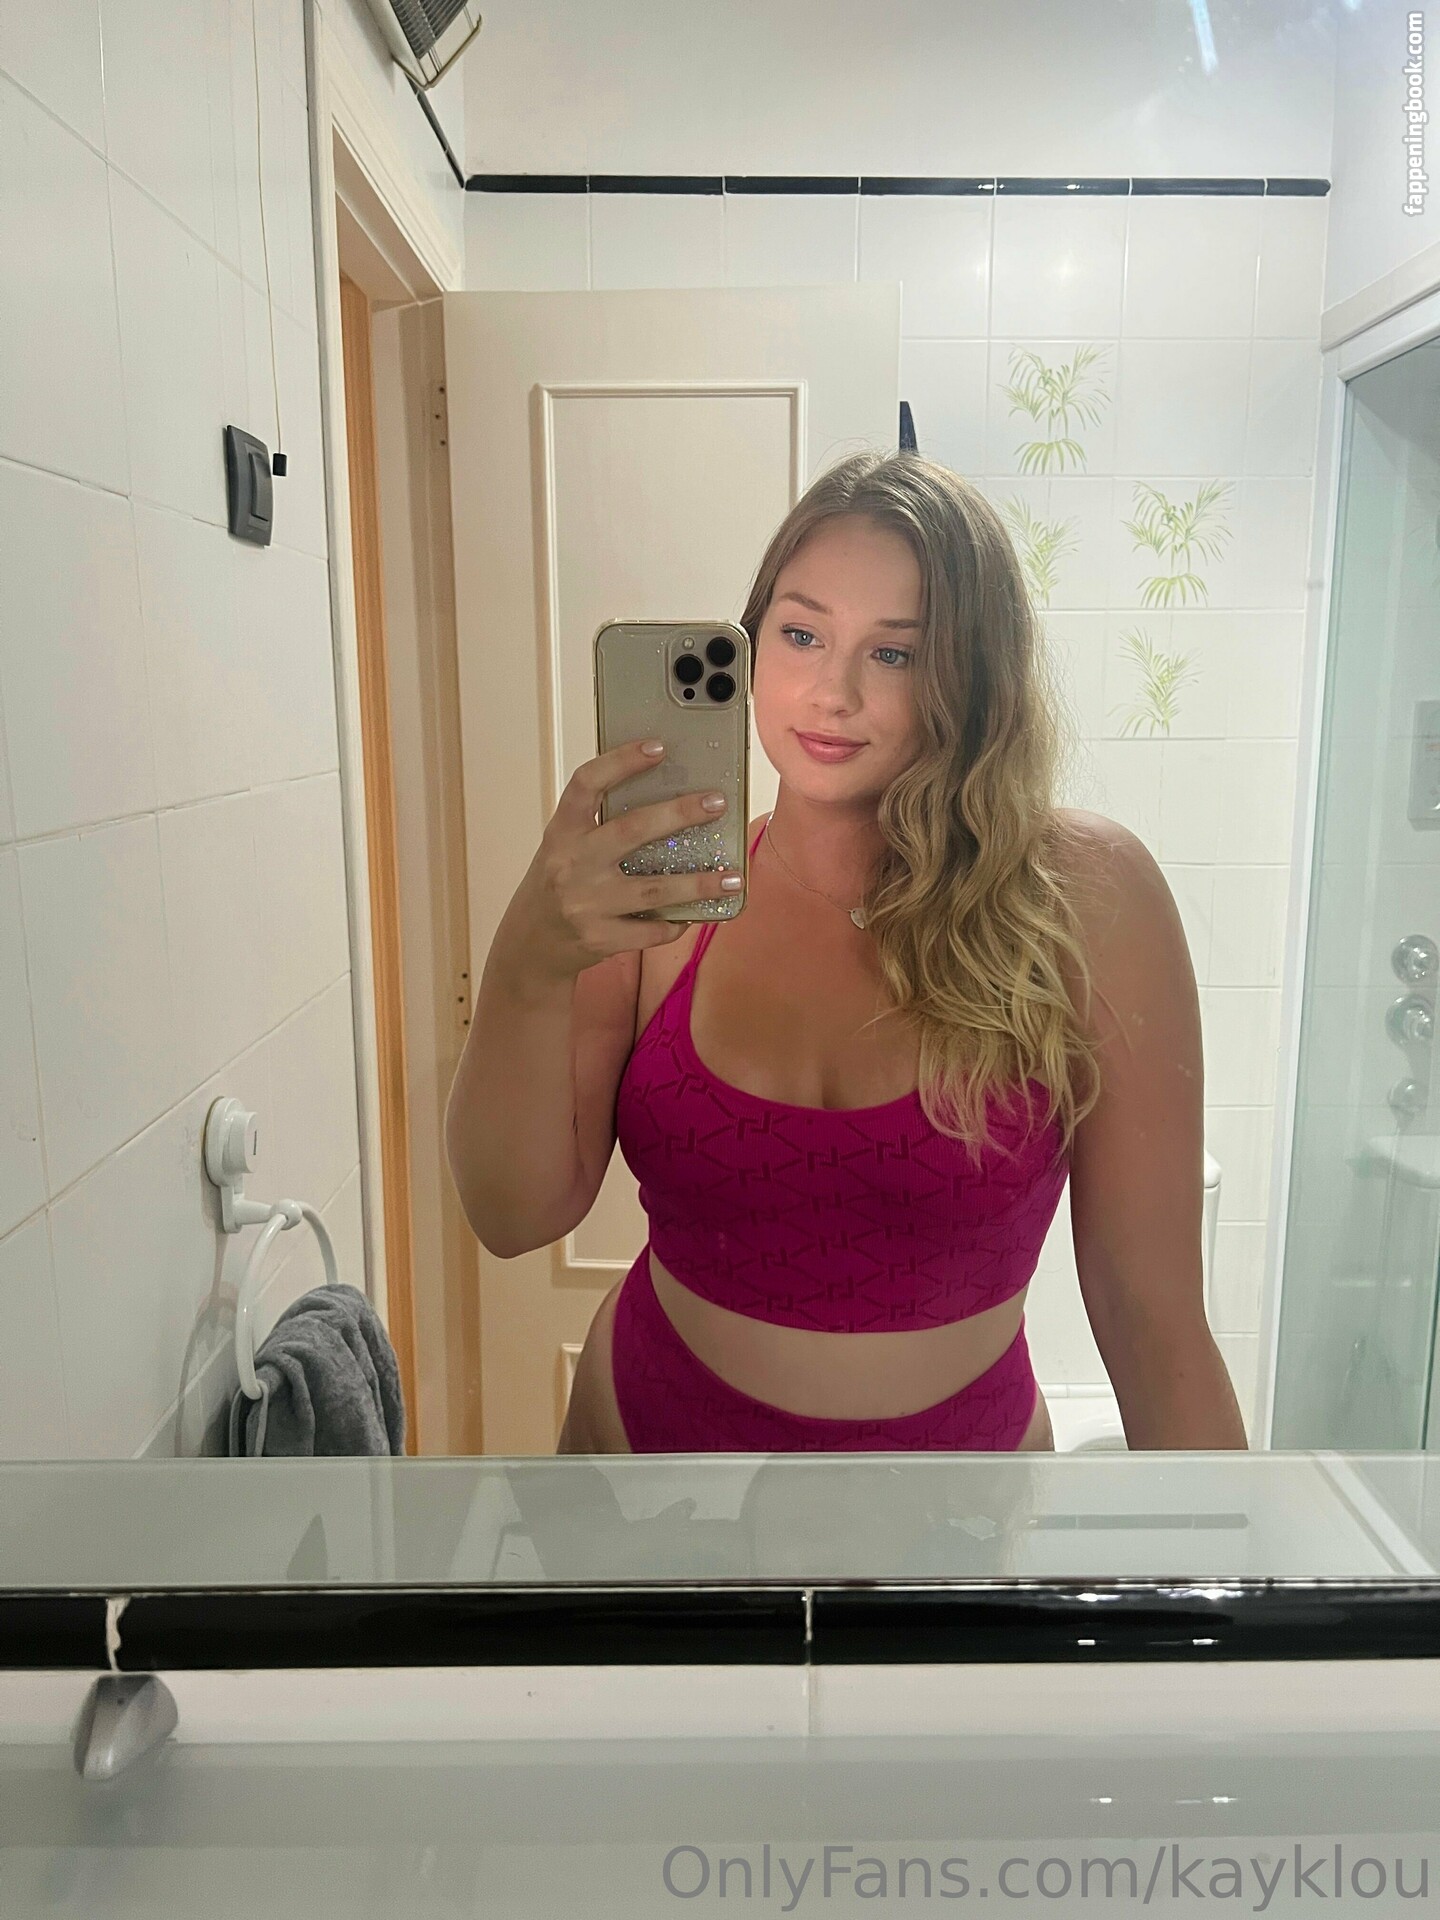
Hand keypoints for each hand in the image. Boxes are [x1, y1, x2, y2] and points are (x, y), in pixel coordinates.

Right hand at [500, 738, 740, 982]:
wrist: (531, 944)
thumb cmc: (559, 883)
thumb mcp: (565, 847)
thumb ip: (600, 825)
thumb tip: (669, 799)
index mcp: (562, 833)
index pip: (587, 784)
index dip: (621, 761)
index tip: (658, 747)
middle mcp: (571, 864)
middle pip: (632, 830)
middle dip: (680, 813)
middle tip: (716, 803)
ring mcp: (585, 904)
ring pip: (654, 888)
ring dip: (699, 883)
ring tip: (733, 877)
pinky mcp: (600, 939)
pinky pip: (652, 929)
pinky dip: (677, 922)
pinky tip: (697, 914)